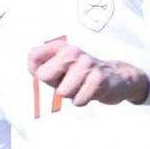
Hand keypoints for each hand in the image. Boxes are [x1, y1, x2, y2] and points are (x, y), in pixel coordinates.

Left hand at [27, 39, 149, 106]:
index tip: (51, 74)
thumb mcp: (59, 70)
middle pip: (43, 75)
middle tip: (68, 82)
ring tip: (81, 87)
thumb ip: (40, 68)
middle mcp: (73, 51)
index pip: (33, 56)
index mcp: (61, 47)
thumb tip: (35, 71)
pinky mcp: (99, 78)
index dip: (36, 71)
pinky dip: (82, 100)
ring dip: (71, 94)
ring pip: (62, 91)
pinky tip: (89, 92)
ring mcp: (87, 63)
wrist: (117, 78)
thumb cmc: (82, 77)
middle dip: (53, 85)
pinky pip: (78, 100)